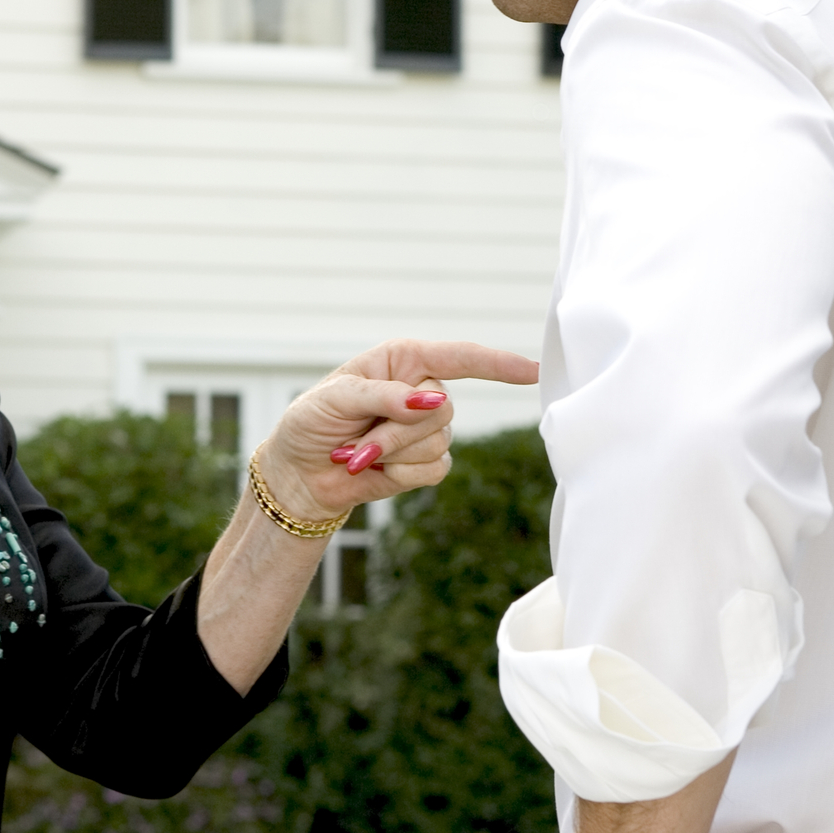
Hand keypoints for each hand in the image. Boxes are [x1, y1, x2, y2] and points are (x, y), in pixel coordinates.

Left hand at [256, 340, 537, 522]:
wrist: (300, 473)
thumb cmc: (311, 422)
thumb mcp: (336, 398)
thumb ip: (383, 395)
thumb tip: (429, 400)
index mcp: (402, 360)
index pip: (460, 358)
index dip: (498, 364)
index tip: (533, 371)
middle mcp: (420, 390)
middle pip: (442, 410)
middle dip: (396, 432)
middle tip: (355, 444)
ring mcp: (426, 429)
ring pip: (438, 443)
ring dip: (392, 455)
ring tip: (356, 454)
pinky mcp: (424, 463)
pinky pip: (434, 470)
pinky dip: (399, 474)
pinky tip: (374, 470)